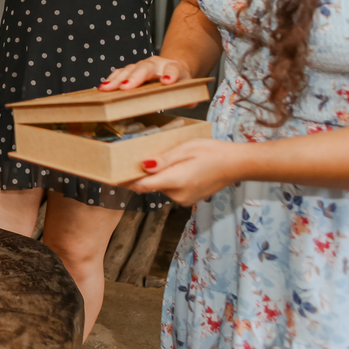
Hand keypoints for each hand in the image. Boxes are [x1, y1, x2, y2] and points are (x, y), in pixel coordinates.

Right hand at [99, 55, 191, 90]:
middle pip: (145, 68)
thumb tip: (189, 101)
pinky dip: (112, 79)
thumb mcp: (189, 89)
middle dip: (135, 77)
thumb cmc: (179, 81)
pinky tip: (104, 87)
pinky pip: (120, 72)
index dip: (170, 75)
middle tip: (126, 86)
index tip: (167, 82)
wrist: (173, 69)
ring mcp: (142, 65)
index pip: (172, 69)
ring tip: (108, 88)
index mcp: (173, 67)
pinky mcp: (131, 70)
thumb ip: (190, 96)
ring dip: (118, 79)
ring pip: (130, 69)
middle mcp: (156, 63)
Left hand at [122, 138, 243, 204]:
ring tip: (168, 158)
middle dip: (144, 173)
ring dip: (159, 176)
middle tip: (140, 155)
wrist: (236, 164)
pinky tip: (178, 167)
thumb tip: (142, 165)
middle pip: (150, 185)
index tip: (111, 176)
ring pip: (161, 187)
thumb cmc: (212, 152)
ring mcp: (184, 199)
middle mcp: (178, 195)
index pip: (142, 186)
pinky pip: (171, 189)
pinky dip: (169, 179)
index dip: (125, 181)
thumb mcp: (185, 149)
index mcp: (176, 181)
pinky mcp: (189, 199)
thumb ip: (163, 160)